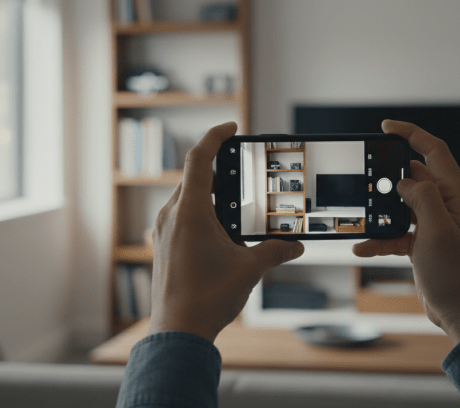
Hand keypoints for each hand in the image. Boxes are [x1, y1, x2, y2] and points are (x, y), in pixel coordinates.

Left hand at [147, 122, 304, 341]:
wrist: (178, 332)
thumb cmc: (208, 298)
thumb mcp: (250, 269)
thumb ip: (275, 251)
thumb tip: (296, 246)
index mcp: (190, 211)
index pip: (199, 158)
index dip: (216, 137)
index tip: (232, 128)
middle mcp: (171, 215)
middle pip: (195, 177)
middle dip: (221, 170)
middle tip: (245, 172)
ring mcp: (163, 231)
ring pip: (188, 198)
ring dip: (212, 195)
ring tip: (238, 205)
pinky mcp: (163, 246)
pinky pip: (182, 217)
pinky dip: (202, 214)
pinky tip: (222, 232)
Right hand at [353, 120, 459, 343]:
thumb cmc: (456, 274)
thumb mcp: (436, 230)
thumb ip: (421, 197)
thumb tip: (403, 181)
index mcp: (457, 194)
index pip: (434, 150)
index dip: (411, 133)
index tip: (385, 127)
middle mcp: (447, 204)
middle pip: (413, 176)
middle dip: (389, 179)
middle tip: (367, 179)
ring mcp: (434, 223)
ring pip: (401, 205)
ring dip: (381, 212)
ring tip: (363, 216)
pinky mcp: (422, 241)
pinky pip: (396, 231)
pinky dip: (380, 238)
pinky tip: (363, 246)